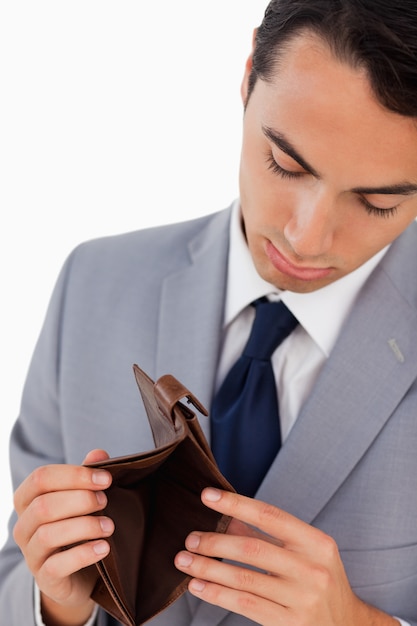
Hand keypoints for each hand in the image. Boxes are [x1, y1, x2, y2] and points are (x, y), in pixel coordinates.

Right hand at [13, 449, 113, 625]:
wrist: (78, 573)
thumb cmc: (78, 526)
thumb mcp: (83, 498)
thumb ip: (87, 475)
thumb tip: (98, 454)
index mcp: (28, 499)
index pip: (41, 478)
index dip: (74, 475)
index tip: (106, 479)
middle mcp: (23, 526)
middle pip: (43, 505)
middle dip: (80, 500)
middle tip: (105, 501)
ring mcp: (31, 554)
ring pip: (48, 535)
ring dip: (84, 526)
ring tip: (109, 526)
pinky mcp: (45, 578)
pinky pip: (57, 566)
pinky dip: (83, 554)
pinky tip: (104, 547)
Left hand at [175, 488, 397, 625]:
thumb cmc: (321, 581)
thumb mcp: (305, 552)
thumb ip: (267, 536)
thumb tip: (228, 518)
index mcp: (316, 542)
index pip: (269, 515)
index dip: (236, 504)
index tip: (208, 495)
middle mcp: (311, 569)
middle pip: (252, 549)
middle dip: (215, 543)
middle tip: (190, 538)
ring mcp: (301, 599)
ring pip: (243, 579)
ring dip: (207, 568)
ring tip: (184, 560)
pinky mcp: (289, 624)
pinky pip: (244, 604)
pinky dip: (216, 594)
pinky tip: (198, 585)